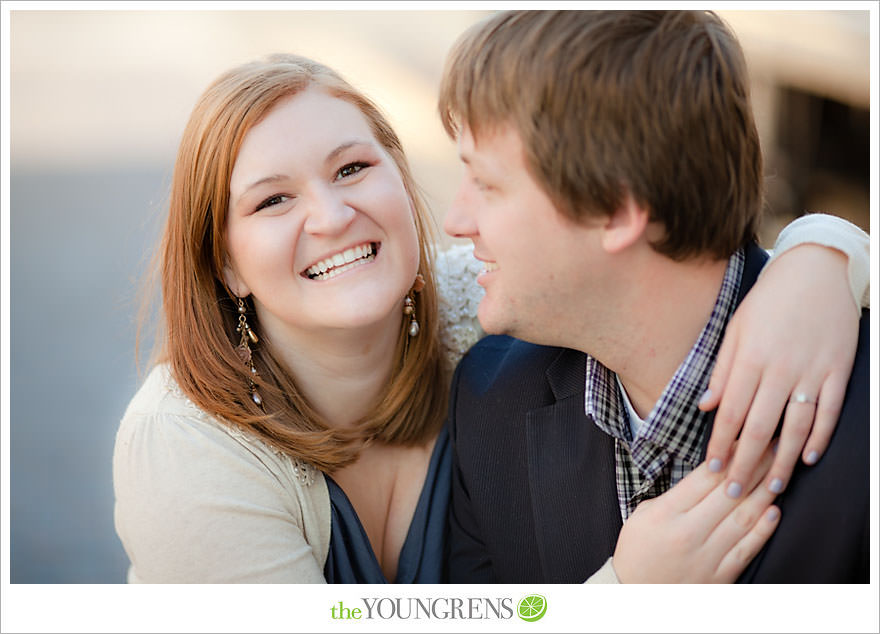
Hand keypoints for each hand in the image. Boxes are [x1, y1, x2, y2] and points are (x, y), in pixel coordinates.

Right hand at [612, 445, 779, 582]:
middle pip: (730, 492)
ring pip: (743, 518)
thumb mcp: (643, 514)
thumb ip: (674, 495)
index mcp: (666, 513)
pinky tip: (774, 511)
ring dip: (765, 492)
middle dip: (756, 465)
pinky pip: (747, 549)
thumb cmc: (637, 551)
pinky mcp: (719, 576)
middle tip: (775, 445)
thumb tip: (707, 475)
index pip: (706, 477)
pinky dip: (763, 529)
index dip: (730, 454)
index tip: (746, 438)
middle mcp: (688, 532)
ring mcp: (706, 556)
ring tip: (780, 473)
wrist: (634, 595)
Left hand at [700, 244, 857, 499]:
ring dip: (781, 461)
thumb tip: (706, 407)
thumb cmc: (768, 301)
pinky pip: (829, 411)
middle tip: (734, 493)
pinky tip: (807, 459)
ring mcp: (812, 371)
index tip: (710, 468)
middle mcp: (780, 368)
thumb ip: (722, 370)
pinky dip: (819, 437)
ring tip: (769, 488)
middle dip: (745, 464)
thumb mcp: (735, 329)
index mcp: (750, 358)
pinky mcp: (837, 370)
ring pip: (796, 427)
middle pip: (760, 427)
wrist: (814, 271)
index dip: (720, 444)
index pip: (731, 412)